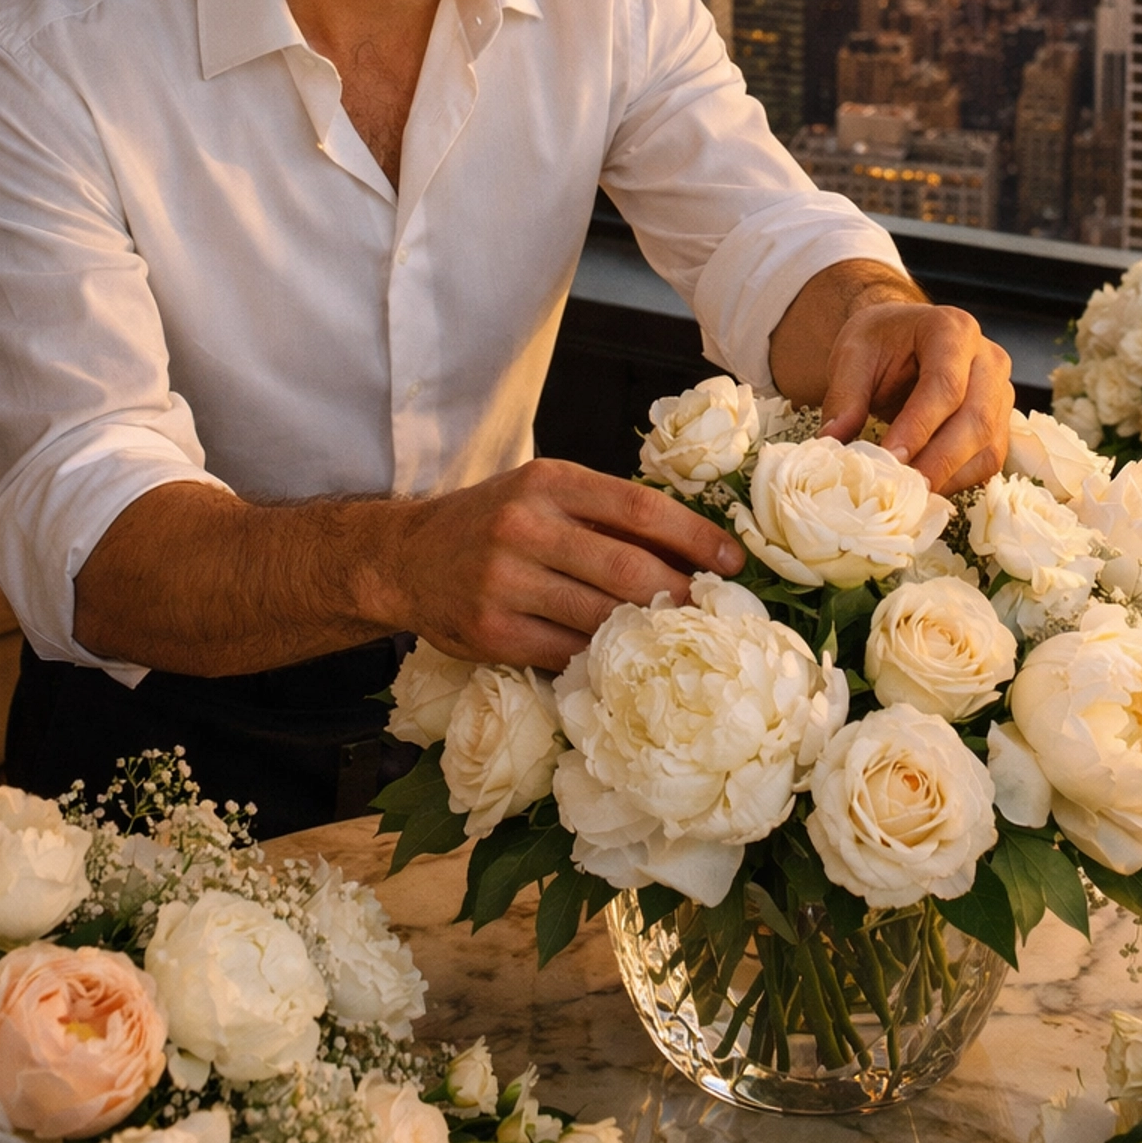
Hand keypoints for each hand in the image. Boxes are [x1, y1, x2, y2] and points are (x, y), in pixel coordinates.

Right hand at [386, 457, 744, 670]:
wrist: (408, 557)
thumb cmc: (495, 521)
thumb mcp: (546, 493)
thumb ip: (607, 513)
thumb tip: (695, 545)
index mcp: (549, 481)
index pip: (638, 507)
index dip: (694, 536)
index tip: (733, 561)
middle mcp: (525, 526)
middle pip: (626, 567)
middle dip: (681, 593)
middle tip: (718, 611)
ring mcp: (504, 581)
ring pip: (600, 616)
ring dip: (648, 632)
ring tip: (683, 639)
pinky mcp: (491, 632)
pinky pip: (566, 653)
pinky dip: (602, 660)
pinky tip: (625, 661)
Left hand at [817, 302, 1013, 494]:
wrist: (901, 337)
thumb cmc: (881, 341)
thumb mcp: (853, 355)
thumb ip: (845, 396)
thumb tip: (831, 440)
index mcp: (954, 330)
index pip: (946, 384)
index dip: (919, 426)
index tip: (890, 457)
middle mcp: (989, 359)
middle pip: (975, 420)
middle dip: (937, 461)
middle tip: (901, 488)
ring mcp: (1001, 392)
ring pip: (987, 447)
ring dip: (949, 477)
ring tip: (908, 494)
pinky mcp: (999, 423)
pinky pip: (988, 461)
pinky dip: (957, 481)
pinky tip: (924, 488)